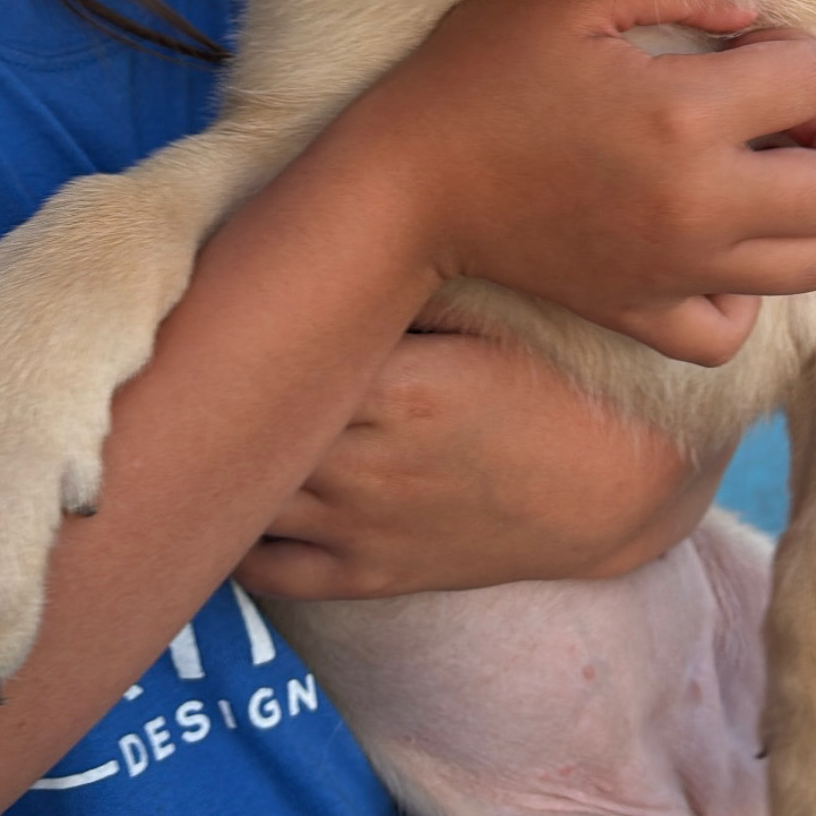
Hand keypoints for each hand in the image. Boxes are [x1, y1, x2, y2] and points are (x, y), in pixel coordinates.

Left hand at [235, 331, 730, 599]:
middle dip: (220, 392)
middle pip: (249, 428)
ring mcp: (361, 528)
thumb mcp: (497, 312)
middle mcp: (364, 465)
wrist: (620, 483)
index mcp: (396, 389)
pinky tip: (228, 498)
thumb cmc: (561, 380)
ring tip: (201, 421)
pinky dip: (235, 542)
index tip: (227, 293)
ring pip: (246, 502)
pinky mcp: (372, 574)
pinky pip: (270, 574)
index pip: (280, 356)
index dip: (244, 324)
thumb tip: (343, 240)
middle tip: (195, 352)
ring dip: (219, 464)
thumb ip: (417, 283)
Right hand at [365, 0, 815, 367]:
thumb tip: (752, 14)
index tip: (747, 46)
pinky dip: (747, 294)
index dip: (796, 49)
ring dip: (814, 213)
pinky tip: (719, 248)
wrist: (405, 186)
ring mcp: (676, 270)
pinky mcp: (642, 313)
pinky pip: (735, 329)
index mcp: (685, 114)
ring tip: (768, 174)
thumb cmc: (478, 76)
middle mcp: (700, 203)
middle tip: (792, 113)